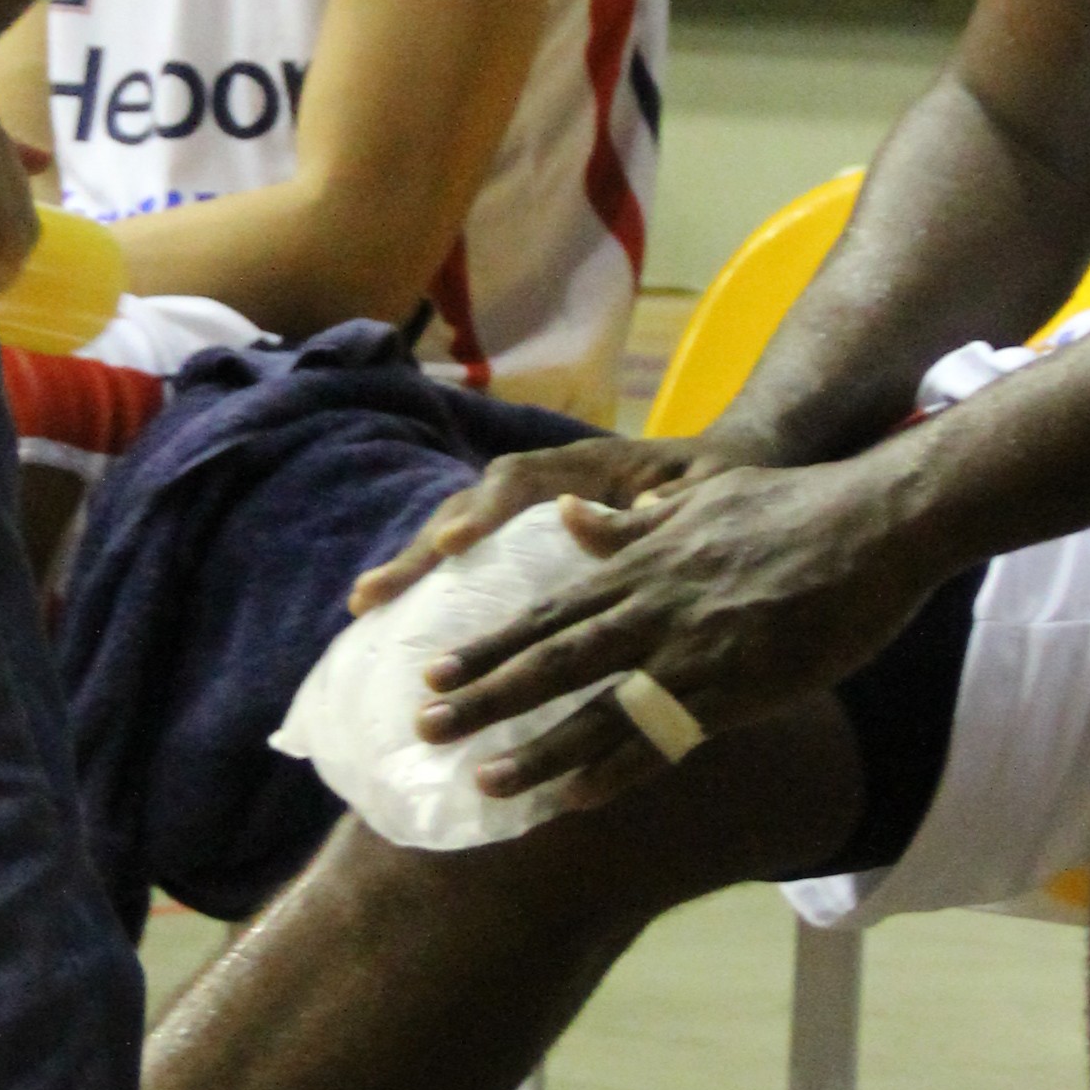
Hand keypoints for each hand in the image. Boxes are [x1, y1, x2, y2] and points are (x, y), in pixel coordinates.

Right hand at [349, 425, 711, 613]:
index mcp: (586, 466)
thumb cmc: (718, 482)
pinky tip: (399, 622)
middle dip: (422, 550)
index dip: (487, 511)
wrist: (726, 472)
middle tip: (371, 595)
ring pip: (461, 534)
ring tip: (363, 608)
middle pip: (470, 508)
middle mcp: (546, 486)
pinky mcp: (529, 543)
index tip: (456, 543)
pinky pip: (475, 562)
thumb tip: (646, 507)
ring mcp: (532, 514)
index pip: (523, 481)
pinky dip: (438, 587)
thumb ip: (676, 503)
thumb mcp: (709, 491)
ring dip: (415, 568)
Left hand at [412, 447, 931, 809]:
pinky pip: (665, 739)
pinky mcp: (739, 689)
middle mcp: (654, 609)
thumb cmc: (794, 506)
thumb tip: (575, 519)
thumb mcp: (701, 497)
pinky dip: (616, 770)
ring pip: (598, 710)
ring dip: (537, 749)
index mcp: (644, 564)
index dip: (489, 645)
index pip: (547, 611)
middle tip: (425, 727)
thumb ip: (634, 522)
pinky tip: (574, 800)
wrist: (875, 523)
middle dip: (485, 697)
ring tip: (483, 782)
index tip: (433, 670)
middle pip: (553, 661)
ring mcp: (694, 652)